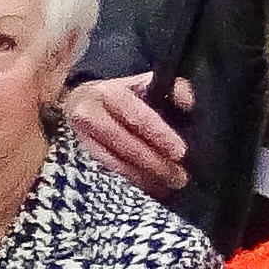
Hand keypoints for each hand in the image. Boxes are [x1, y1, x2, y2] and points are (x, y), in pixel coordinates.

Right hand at [66, 70, 194, 198]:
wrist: (81, 100)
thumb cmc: (119, 93)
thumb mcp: (143, 82)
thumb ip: (170, 88)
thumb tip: (188, 102)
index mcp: (108, 92)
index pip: (137, 116)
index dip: (159, 135)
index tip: (179, 151)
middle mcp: (90, 114)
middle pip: (125, 143)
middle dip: (154, 162)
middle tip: (178, 175)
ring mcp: (85, 136)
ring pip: (117, 161)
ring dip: (145, 176)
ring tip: (169, 184)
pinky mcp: (87, 152)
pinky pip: (113, 170)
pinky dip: (135, 179)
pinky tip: (152, 185)